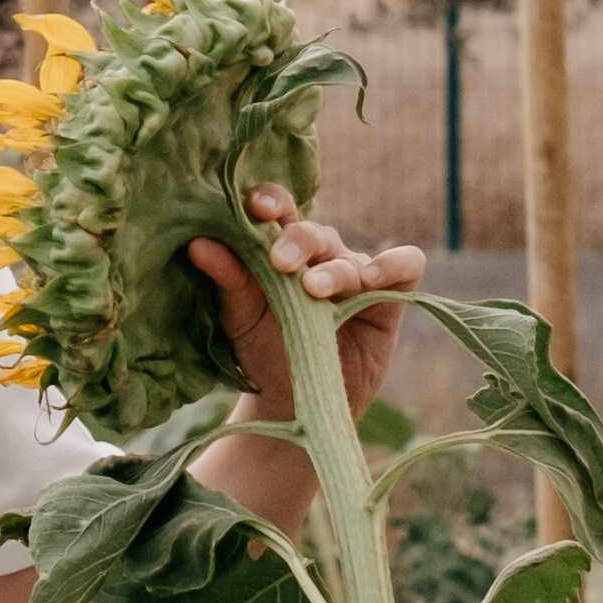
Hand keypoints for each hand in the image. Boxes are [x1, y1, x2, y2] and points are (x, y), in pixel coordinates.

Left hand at [196, 188, 427, 434]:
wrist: (296, 402)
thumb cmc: (263, 351)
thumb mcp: (240, 318)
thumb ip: (227, 280)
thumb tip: (197, 243)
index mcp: (280, 248)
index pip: (280, 209)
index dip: (271, 201)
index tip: (255, 208)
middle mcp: (320, 255)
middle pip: (314, 231)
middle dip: (298, 240)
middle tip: (281, 262)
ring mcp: (355, 274)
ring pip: (350, 255)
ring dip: (333, 270)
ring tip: (314, 289)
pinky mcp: (389, 298)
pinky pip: (405, 265)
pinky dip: (391, 264)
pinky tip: (371, 278)